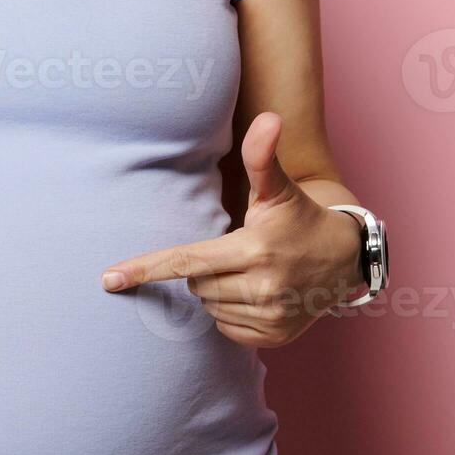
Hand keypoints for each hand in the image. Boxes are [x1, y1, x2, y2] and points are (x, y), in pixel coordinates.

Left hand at [101, 113, 363, 347]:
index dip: (145, 269)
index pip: (186, 261)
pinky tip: (255, 296)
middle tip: (233, 254)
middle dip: (204, 270)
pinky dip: (232, 314)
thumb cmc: (299, 219)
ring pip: (209, 308)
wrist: (345, 261)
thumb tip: (268, 117)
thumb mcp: (278, 189)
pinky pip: (227, 329)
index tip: (108, 279)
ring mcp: (269, 316)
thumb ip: (262, 157)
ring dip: (217, 292)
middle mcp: (262, 287)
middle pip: (196, 285)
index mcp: (254, 249)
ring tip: (249, 273)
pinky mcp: (274, 338)